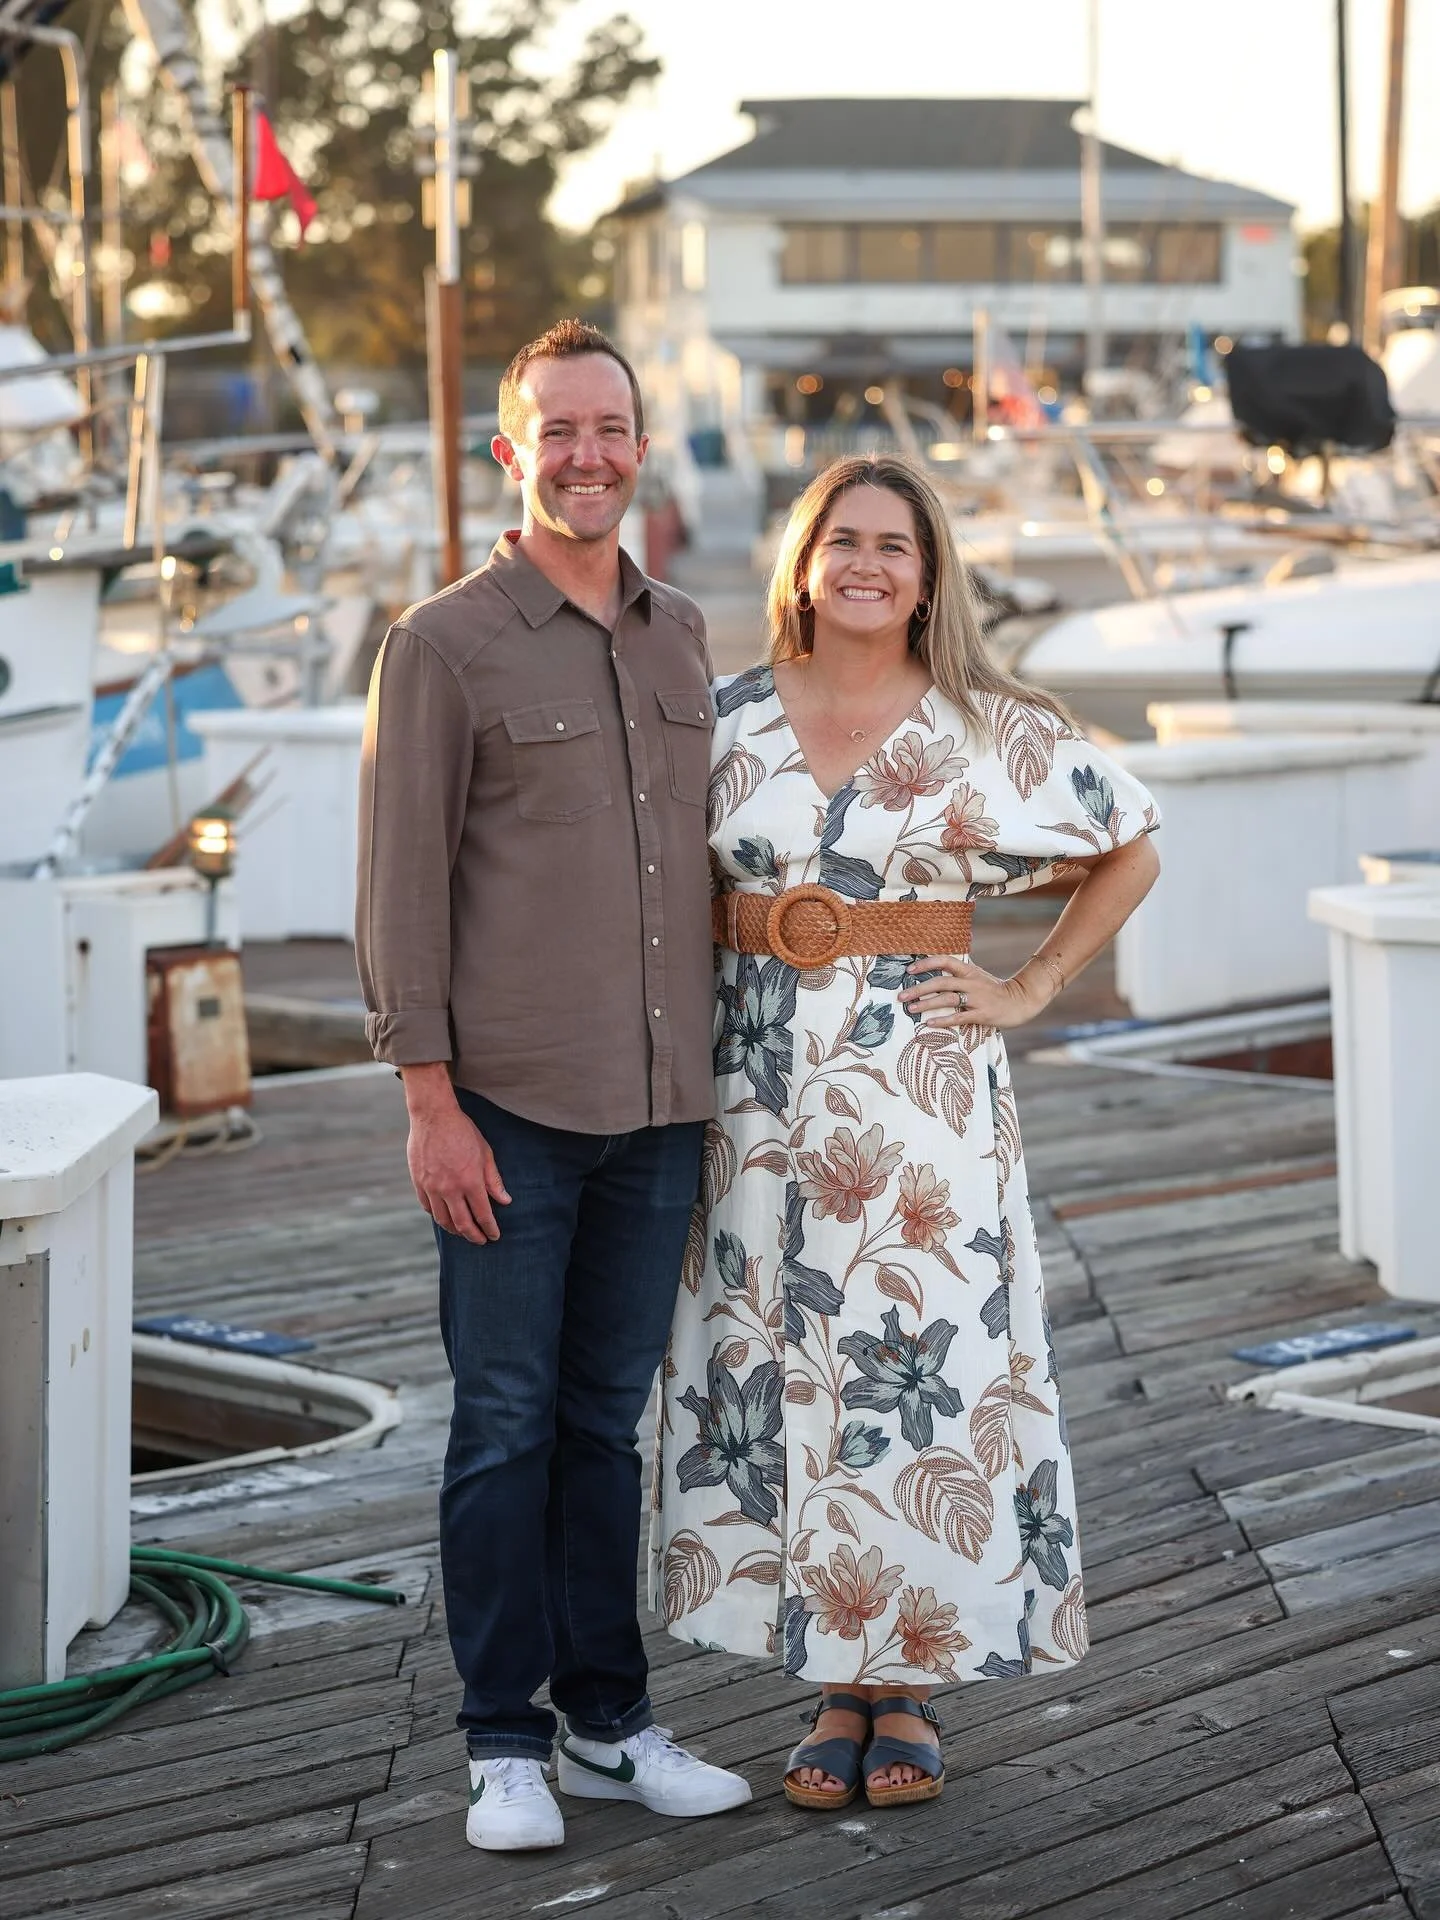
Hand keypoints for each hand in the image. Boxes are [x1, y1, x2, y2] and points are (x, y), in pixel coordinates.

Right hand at [405, 1083, 510, 1242]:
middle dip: (473, 1235)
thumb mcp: (485, 1153)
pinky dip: (437, 1216)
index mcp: (470, 1181)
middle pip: (462, 1223)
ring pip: (443, 1219)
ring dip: (455, 1230)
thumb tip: (505, 1201)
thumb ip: (494, 1180)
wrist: (433, 1116)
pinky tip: (445, 1217)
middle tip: (480, 1241)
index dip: (490, 1228)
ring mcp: (432, 1187)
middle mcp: (450, 1188)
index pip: (483, 1214)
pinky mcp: (419, 1183)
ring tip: (463, 1232)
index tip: (494, 1236)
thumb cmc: (463, 1131)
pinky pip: (428, 1207)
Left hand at [898, 952, 1053, 1033]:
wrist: (1021, 1000)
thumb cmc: (994, 989)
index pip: (945, 961)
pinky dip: (943, 1020)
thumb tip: (941, 964)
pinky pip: (959, 1017)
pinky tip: (929, 1023)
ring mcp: (977, 998)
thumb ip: (960, 971)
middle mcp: (971, 982)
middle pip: (941, 982)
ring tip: (910, 1009)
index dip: (926, 964)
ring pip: (947, 999)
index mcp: (969, 971)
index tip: (909, 970)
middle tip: (901, 996)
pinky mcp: (982, 1014)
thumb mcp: (977, 975)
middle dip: (919, 989)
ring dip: (927, 1004)